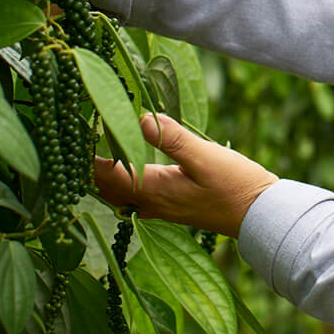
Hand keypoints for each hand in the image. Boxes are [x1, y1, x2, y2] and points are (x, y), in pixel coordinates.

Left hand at [92, 113, 278, 237]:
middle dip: (88, 169)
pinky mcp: (171, 207)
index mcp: (154, 190)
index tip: (73, 134)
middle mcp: (151, 203)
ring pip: (118, 194)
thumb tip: (140, 118)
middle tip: (76, 141)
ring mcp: (161, 208)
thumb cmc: (236, 185)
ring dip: (103, 177)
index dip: (86, 157)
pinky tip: (125, 168)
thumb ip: (172, 138)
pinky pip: (133, 196)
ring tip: (92, 153)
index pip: (106, 175)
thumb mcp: (206, 156)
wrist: (259, 215)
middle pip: (106, 188)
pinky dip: (120, 182)